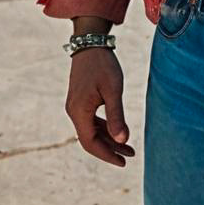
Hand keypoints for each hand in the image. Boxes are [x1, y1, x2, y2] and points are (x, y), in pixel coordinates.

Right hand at [64, 48, 134, 166]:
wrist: (90, 42)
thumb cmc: (103, 65)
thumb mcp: (113, 89)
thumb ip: (116, 115)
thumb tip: (122, 140)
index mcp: (79, 111)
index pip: (90, 143)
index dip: (106, 155)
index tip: (123, 162)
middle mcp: (74, 111)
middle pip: (91, 139)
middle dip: (110, 149)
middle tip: (130, 155)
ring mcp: (75, 105)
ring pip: (91, 130)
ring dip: (108, 139)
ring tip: (128, 146)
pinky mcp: (80, 99)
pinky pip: (90, 120)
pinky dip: (103, 128)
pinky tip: (116, 129)